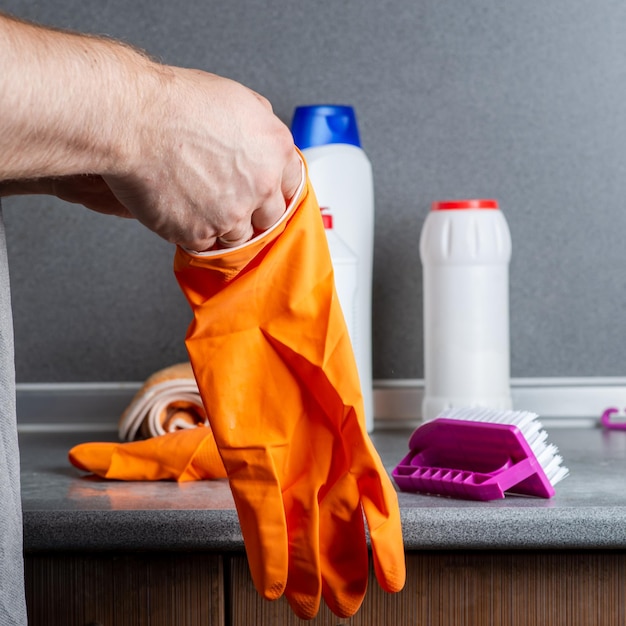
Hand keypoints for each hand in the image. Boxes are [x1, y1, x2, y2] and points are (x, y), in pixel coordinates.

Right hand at [103, 70, 301, 250]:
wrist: (134, 121)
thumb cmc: (176, 103)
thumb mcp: (237, 99)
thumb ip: (260, 127)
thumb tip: (264, 144)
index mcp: (276, 150)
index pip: (292, 185)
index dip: (275, 190)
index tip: (266, 195)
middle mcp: (261, 185)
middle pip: (270, 217)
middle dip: (253, 213)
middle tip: (231, 202)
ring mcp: (232, 214)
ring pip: (239, 236)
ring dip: (224, 226)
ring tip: (200, 205)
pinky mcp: (201, 233)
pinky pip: (205, 245)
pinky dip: (194, 233)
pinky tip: (183, 212)